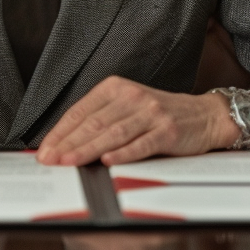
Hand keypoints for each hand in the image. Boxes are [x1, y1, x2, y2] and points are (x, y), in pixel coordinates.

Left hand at [35, 77, 234, 166]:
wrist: (204, 115)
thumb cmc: (159, 114)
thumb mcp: (127, 107)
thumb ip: (100, 120)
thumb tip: (65, 143)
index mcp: (116, 88)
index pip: (81, 111)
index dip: (60, 132)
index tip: (45, 150)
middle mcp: (132, 96)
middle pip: (93, 123)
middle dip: (68, 143)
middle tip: (50, 160)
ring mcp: (151, 113)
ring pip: (113, 133)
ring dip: (88, 149)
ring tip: (69, 162)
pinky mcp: (167, 130)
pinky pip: (141, 143)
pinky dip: (123, 153)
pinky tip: (107, 161)